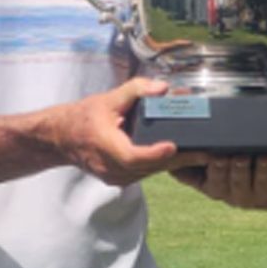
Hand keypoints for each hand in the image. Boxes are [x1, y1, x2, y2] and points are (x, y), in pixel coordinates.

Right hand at [50, 77, 208, 186]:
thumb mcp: (108, 99)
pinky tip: (179, 158)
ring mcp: (115, 177)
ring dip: (172, 165)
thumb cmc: (83, 117)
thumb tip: (162, 87)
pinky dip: (160, 166)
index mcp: (106, 146)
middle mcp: (110, 167)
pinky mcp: (119, 179)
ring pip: (149, 172)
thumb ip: (136, 90)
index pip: (132, 156)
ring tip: (199, 155)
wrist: (62, 138)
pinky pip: (144, 174)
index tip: (173, 146)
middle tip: (204, 151)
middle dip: (178, 159)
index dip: (154, 153)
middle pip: (148, 167)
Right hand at [172, 154, 266, 208]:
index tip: (218, 157)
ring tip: (265, 154)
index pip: (215, 181)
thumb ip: (185, 168)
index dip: (217, 169)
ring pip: (262, 181)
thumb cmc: (226, 171)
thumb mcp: (203, 173)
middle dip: (239, 168)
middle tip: (239, 154)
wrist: (260, 188)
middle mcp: (239, 196)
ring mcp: (262, 195)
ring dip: (264, 167)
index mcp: (218, 189)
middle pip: (238, 181)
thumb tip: (167, 162)